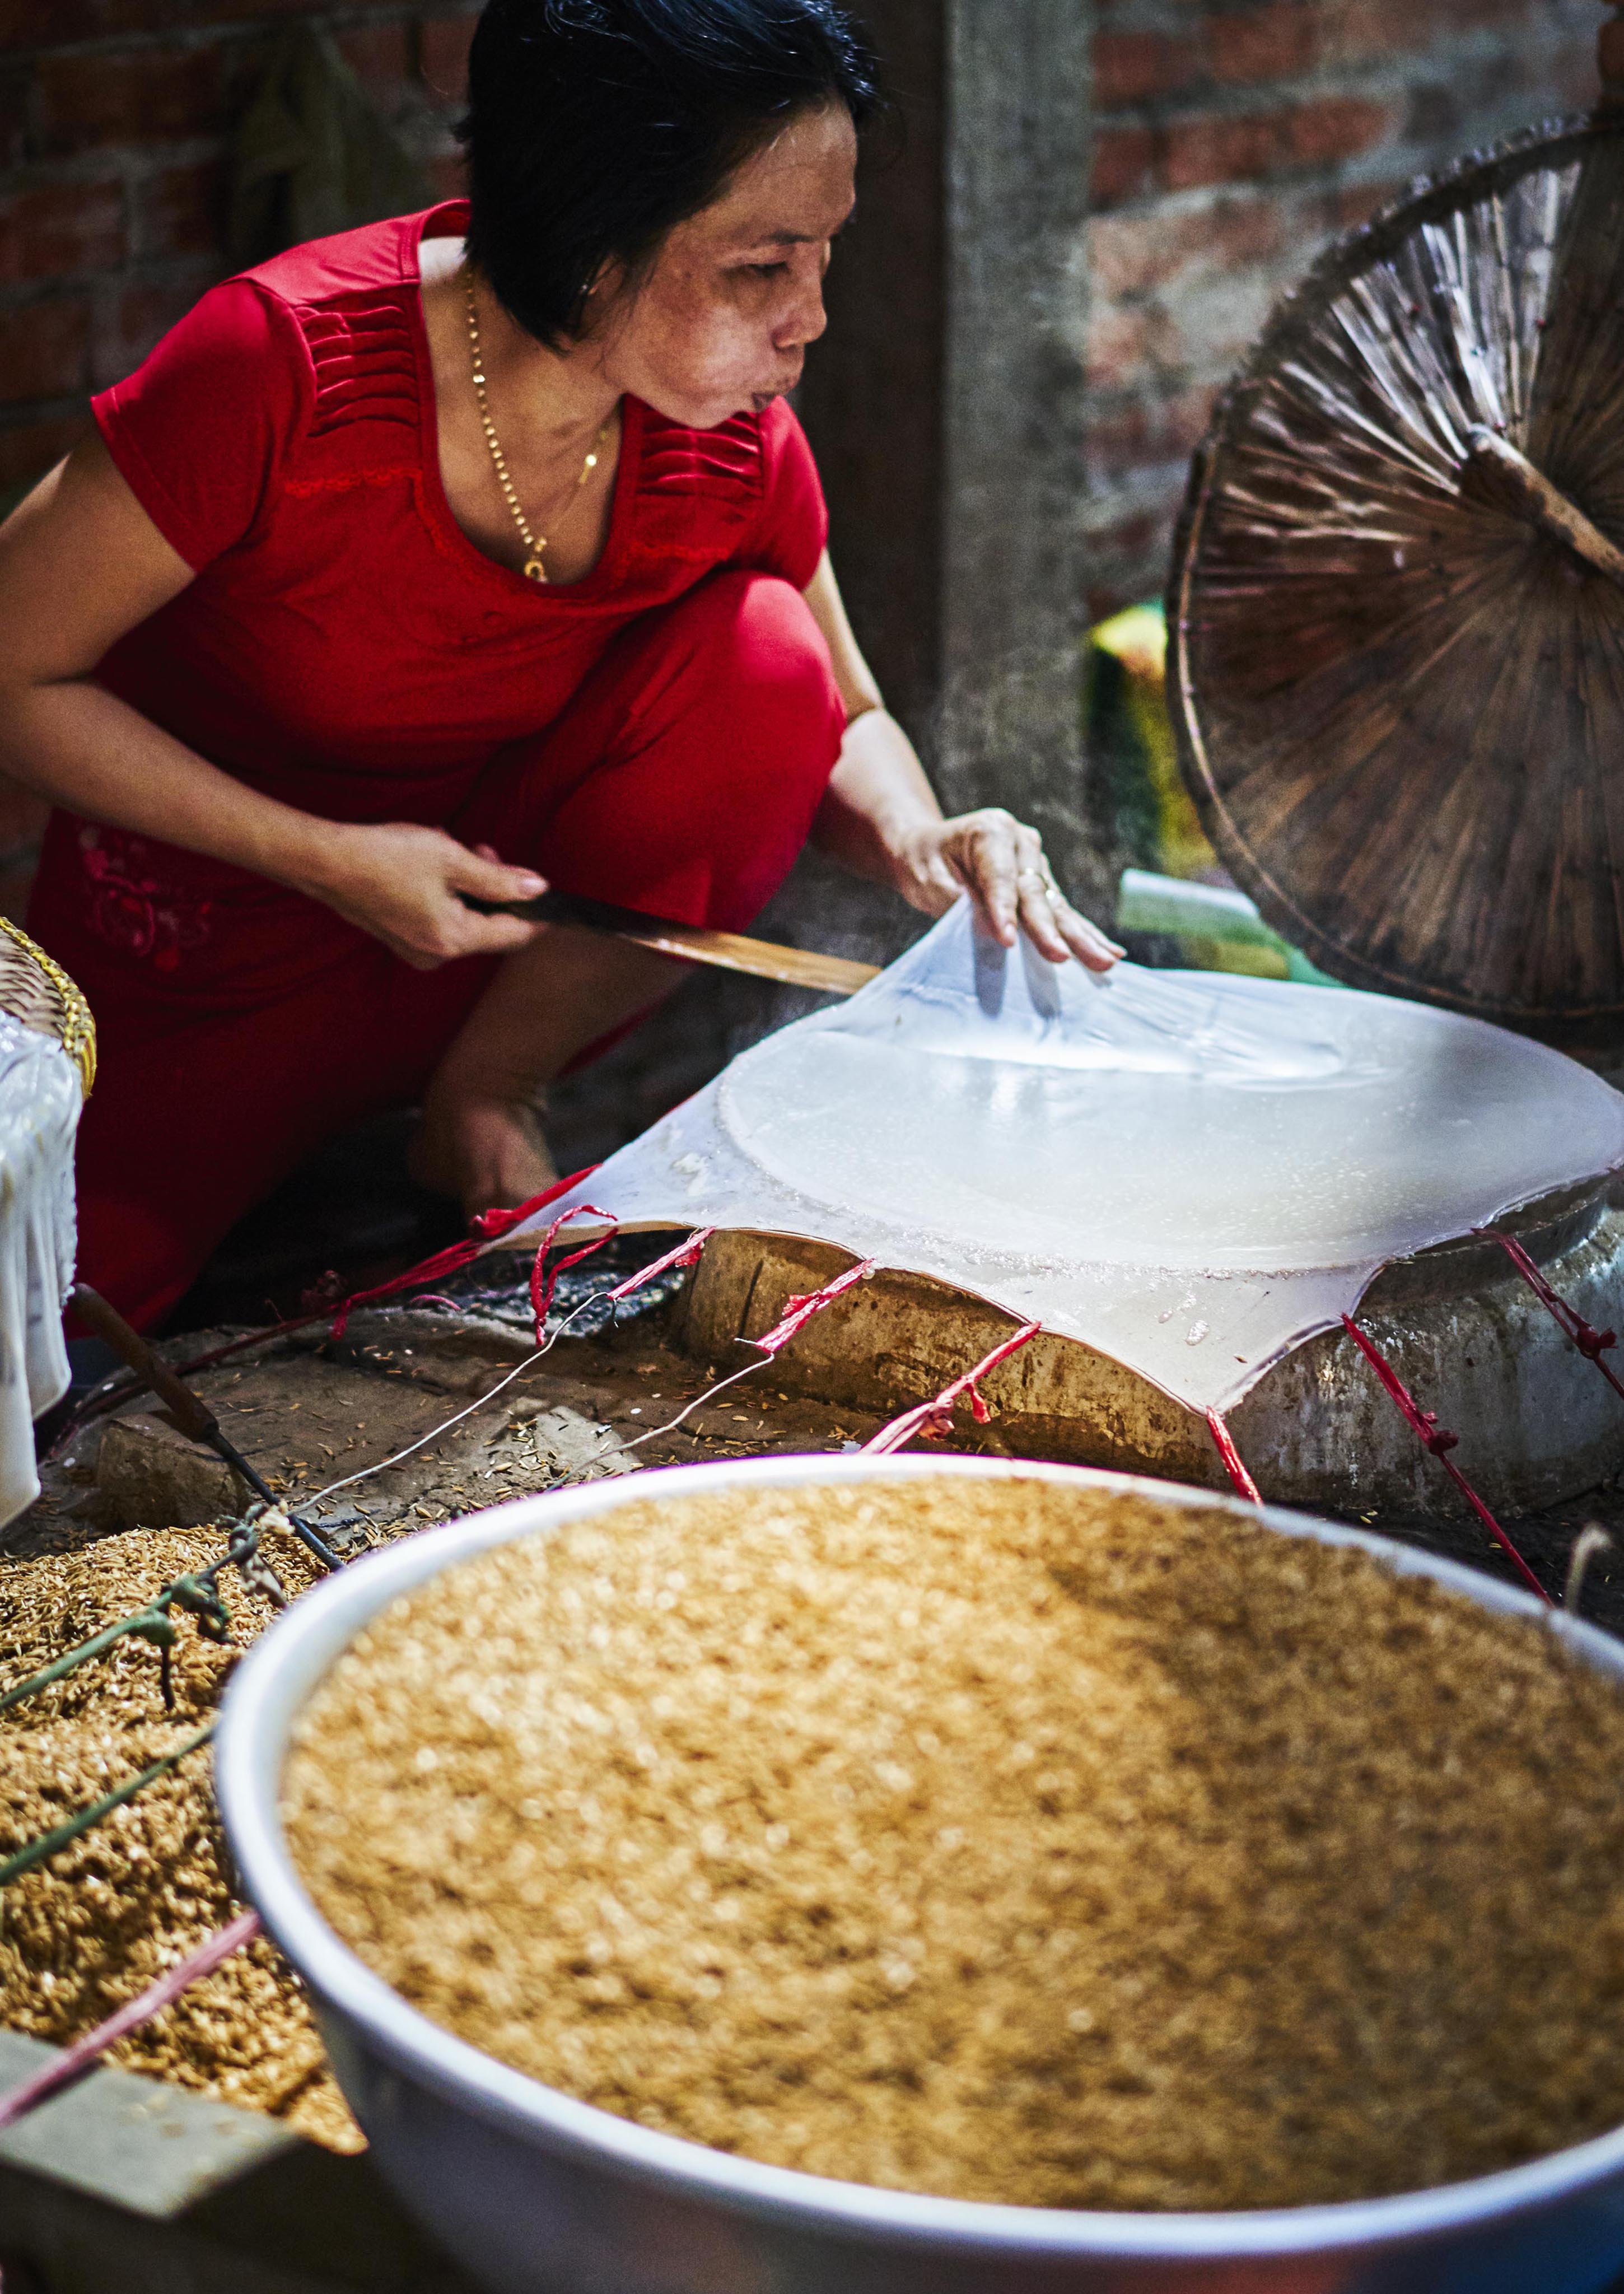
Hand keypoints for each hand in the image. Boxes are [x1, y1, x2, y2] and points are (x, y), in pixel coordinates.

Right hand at [295, 822, 548, 969]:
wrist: (325, 862)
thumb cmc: (385, 857)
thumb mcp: (451, 858)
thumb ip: (498, 878)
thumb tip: (537, 889)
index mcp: (454, 940)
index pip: (515, 934)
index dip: (536, 912)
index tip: (548, 891)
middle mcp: (438, 955)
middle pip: (490, 926)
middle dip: (495, 888)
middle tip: (484, 849)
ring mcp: (417, 950)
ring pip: (465, 919)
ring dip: (469, 885)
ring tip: (449, 848)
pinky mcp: (402, 939)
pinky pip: (441, 918)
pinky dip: (446, 893)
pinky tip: (431, 865)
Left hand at [889, 809, 1124, 971]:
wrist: (929, 848)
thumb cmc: (924, 863)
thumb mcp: (926, 878)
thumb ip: (956, 901)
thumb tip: (993, 930)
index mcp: (991, 830)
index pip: (1000, 877)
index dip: (1004, 910)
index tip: (1008, 941)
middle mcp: (1021, 841)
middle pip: (1036, 892)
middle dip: (1049, 929)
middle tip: (1062, 956)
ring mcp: (1036, 862)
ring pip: (1057, 905)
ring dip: (1080, 936)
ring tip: (1105, 960)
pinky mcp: (1043, 884)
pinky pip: (1063, 913)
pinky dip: (1084, 934)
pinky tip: (1111, 952)